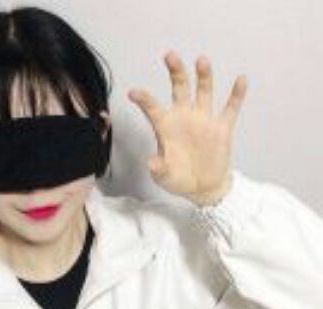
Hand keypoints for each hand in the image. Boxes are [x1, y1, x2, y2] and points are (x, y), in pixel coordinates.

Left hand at [128, 50, 247, 205]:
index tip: (133, 92)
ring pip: (204, 92)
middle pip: (179, 88)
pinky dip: (236, 95)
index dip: (144, 99)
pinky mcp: (222, 128)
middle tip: (170, 55)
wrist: (202, 187)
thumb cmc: (178, 179)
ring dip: (203, 76)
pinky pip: (230, 109)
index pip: (153, 108)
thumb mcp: (164, 177)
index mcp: (166, 127)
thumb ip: (158, 168)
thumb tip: (152, 162)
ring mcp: (204, 121)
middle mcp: (184, 118)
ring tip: (201, 61)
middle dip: (176, 72)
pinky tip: (240, 80)